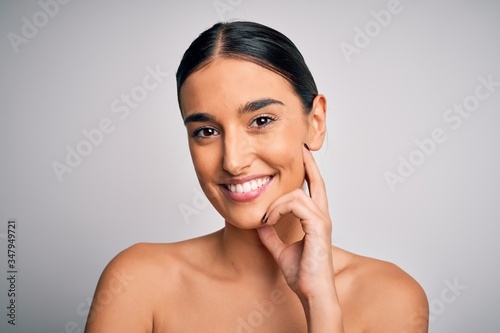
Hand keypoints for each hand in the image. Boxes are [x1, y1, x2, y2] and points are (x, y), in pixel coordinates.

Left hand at [257, 145, 335, 301]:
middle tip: (301, 148)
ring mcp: (321, 220)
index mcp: (315, 220)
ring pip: (296, 194)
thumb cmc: (303, 275)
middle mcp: (321, 216)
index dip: (309, 172)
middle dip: (308, 164)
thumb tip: (260, 224)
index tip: (302, 157)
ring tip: (265, 218)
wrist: (312, 292)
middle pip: (317, 182)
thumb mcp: (281, 250)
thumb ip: (271, 236)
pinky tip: (269, 220)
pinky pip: (296, 204)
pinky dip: (279, 210)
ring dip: (276, 203)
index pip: (314, 190)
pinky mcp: (318, 226)